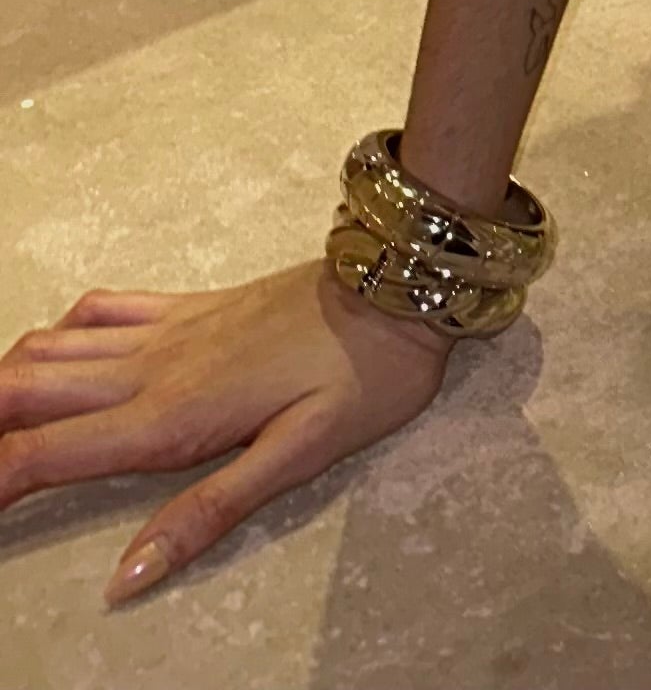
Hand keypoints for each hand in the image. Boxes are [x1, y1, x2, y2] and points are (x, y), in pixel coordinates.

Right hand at [0, 262, 452, 604]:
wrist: (401, 282)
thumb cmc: (364, 375)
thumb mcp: (299, 458)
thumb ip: (206, 516)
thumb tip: (125, 578)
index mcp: (170, 419)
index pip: (44, 454)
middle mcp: (153, 368)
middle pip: (26, 390)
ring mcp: (168, 330)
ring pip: (51, 344)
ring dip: (4, 382)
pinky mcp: (190, 305)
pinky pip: (102, 308)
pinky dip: (55, 332)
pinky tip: (50, 353)